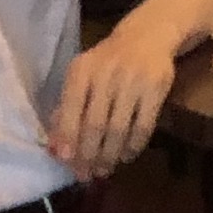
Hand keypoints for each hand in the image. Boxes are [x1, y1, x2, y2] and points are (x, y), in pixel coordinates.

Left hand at [49, 15, 182, 177]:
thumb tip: (56, 149)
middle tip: (87, 174)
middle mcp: (106, 73)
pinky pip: (144, 126)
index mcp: (81, 70)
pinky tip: (126, 156)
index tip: (67, 162)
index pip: (72, 109)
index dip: (68, 137)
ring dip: (110, 155)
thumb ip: (67, 110)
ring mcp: (133, 80)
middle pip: (96, 124)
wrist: (146, 37)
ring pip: (119, 128)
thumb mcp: (82, 78)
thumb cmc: (106, 63)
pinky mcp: (157, 88)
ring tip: (105, 170)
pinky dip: (134, 146)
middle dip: (90, 154)